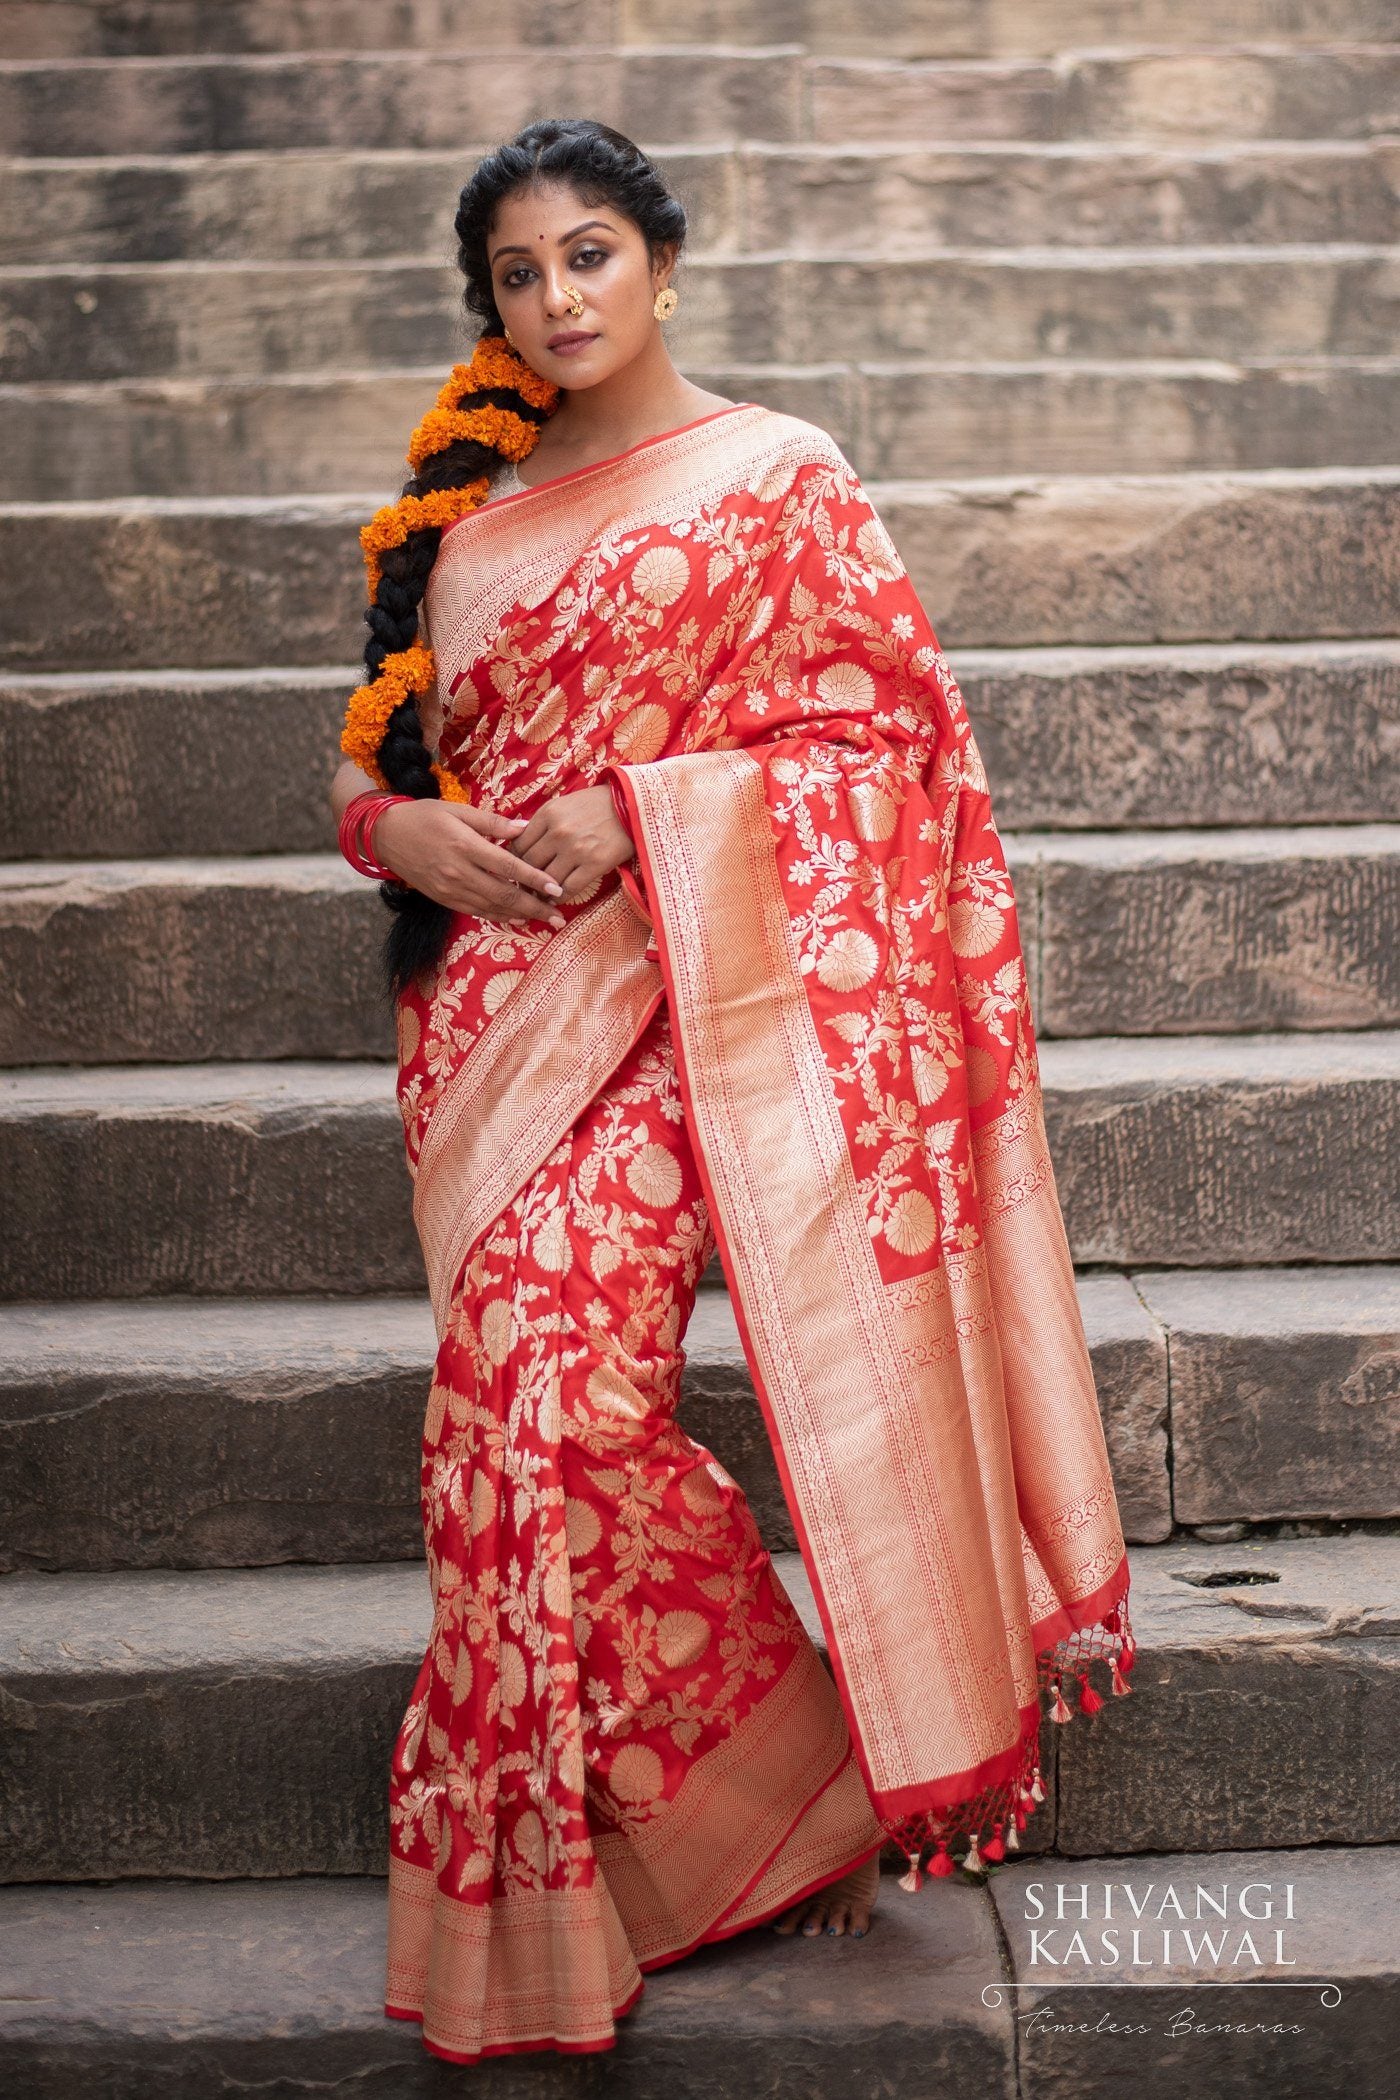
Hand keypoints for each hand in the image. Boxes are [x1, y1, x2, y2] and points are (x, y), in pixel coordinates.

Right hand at [374, 799, 566, 927]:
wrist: (386, 835)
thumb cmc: (425, 816)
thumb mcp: (458, 810)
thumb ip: (492, 822)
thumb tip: (525, 827)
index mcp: (465, 845)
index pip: (508, 866)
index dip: (534, 879)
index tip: (557, 888)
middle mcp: (459, 871)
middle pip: (504, 894)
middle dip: (535, 907)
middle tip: (559, 915)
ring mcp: (450, 889)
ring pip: (492, 907)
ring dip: (521, 915)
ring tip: (545, 920)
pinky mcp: (443, 898)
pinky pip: (476, 911)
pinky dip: (498, 916)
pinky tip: (516, 917)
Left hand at [506, 785, 633, 897]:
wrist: (633, 805)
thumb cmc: (597, 804)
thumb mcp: (564, 804)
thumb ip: (542, 822)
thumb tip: (518, 838)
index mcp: (548, 814)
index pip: (518, 845)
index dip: (514, 861)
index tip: (517, 869)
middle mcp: (559, 832)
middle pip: (529, 864)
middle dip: (525, 878)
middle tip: (525, 886)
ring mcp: (576, 850)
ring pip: (546, 879)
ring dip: (541, 891)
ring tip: (540, 895)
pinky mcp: (594, 864)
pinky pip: (568, 889)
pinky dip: (559, 897)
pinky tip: (557, 898)